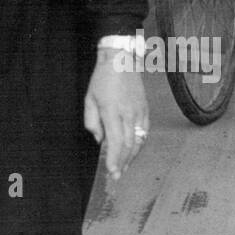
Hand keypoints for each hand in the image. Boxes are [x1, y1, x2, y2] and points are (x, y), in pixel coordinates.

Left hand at [83, 53, 149, 180]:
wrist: (122, 60)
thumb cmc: (103, 78)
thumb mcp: (89, 99)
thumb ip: (92, 122)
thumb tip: (100, 139)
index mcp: (112, 111)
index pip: (115, 141)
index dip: (114, 159)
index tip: (112, 171)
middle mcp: (128, 113)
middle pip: (128, 145)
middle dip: (123, 162)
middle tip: (117, 175)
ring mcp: (139, 112)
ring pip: (138, 140)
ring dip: (131, 157)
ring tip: (124, 167)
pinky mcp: (145, 110)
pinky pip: (144, 132)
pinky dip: (139, 144)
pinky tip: (133, 151)